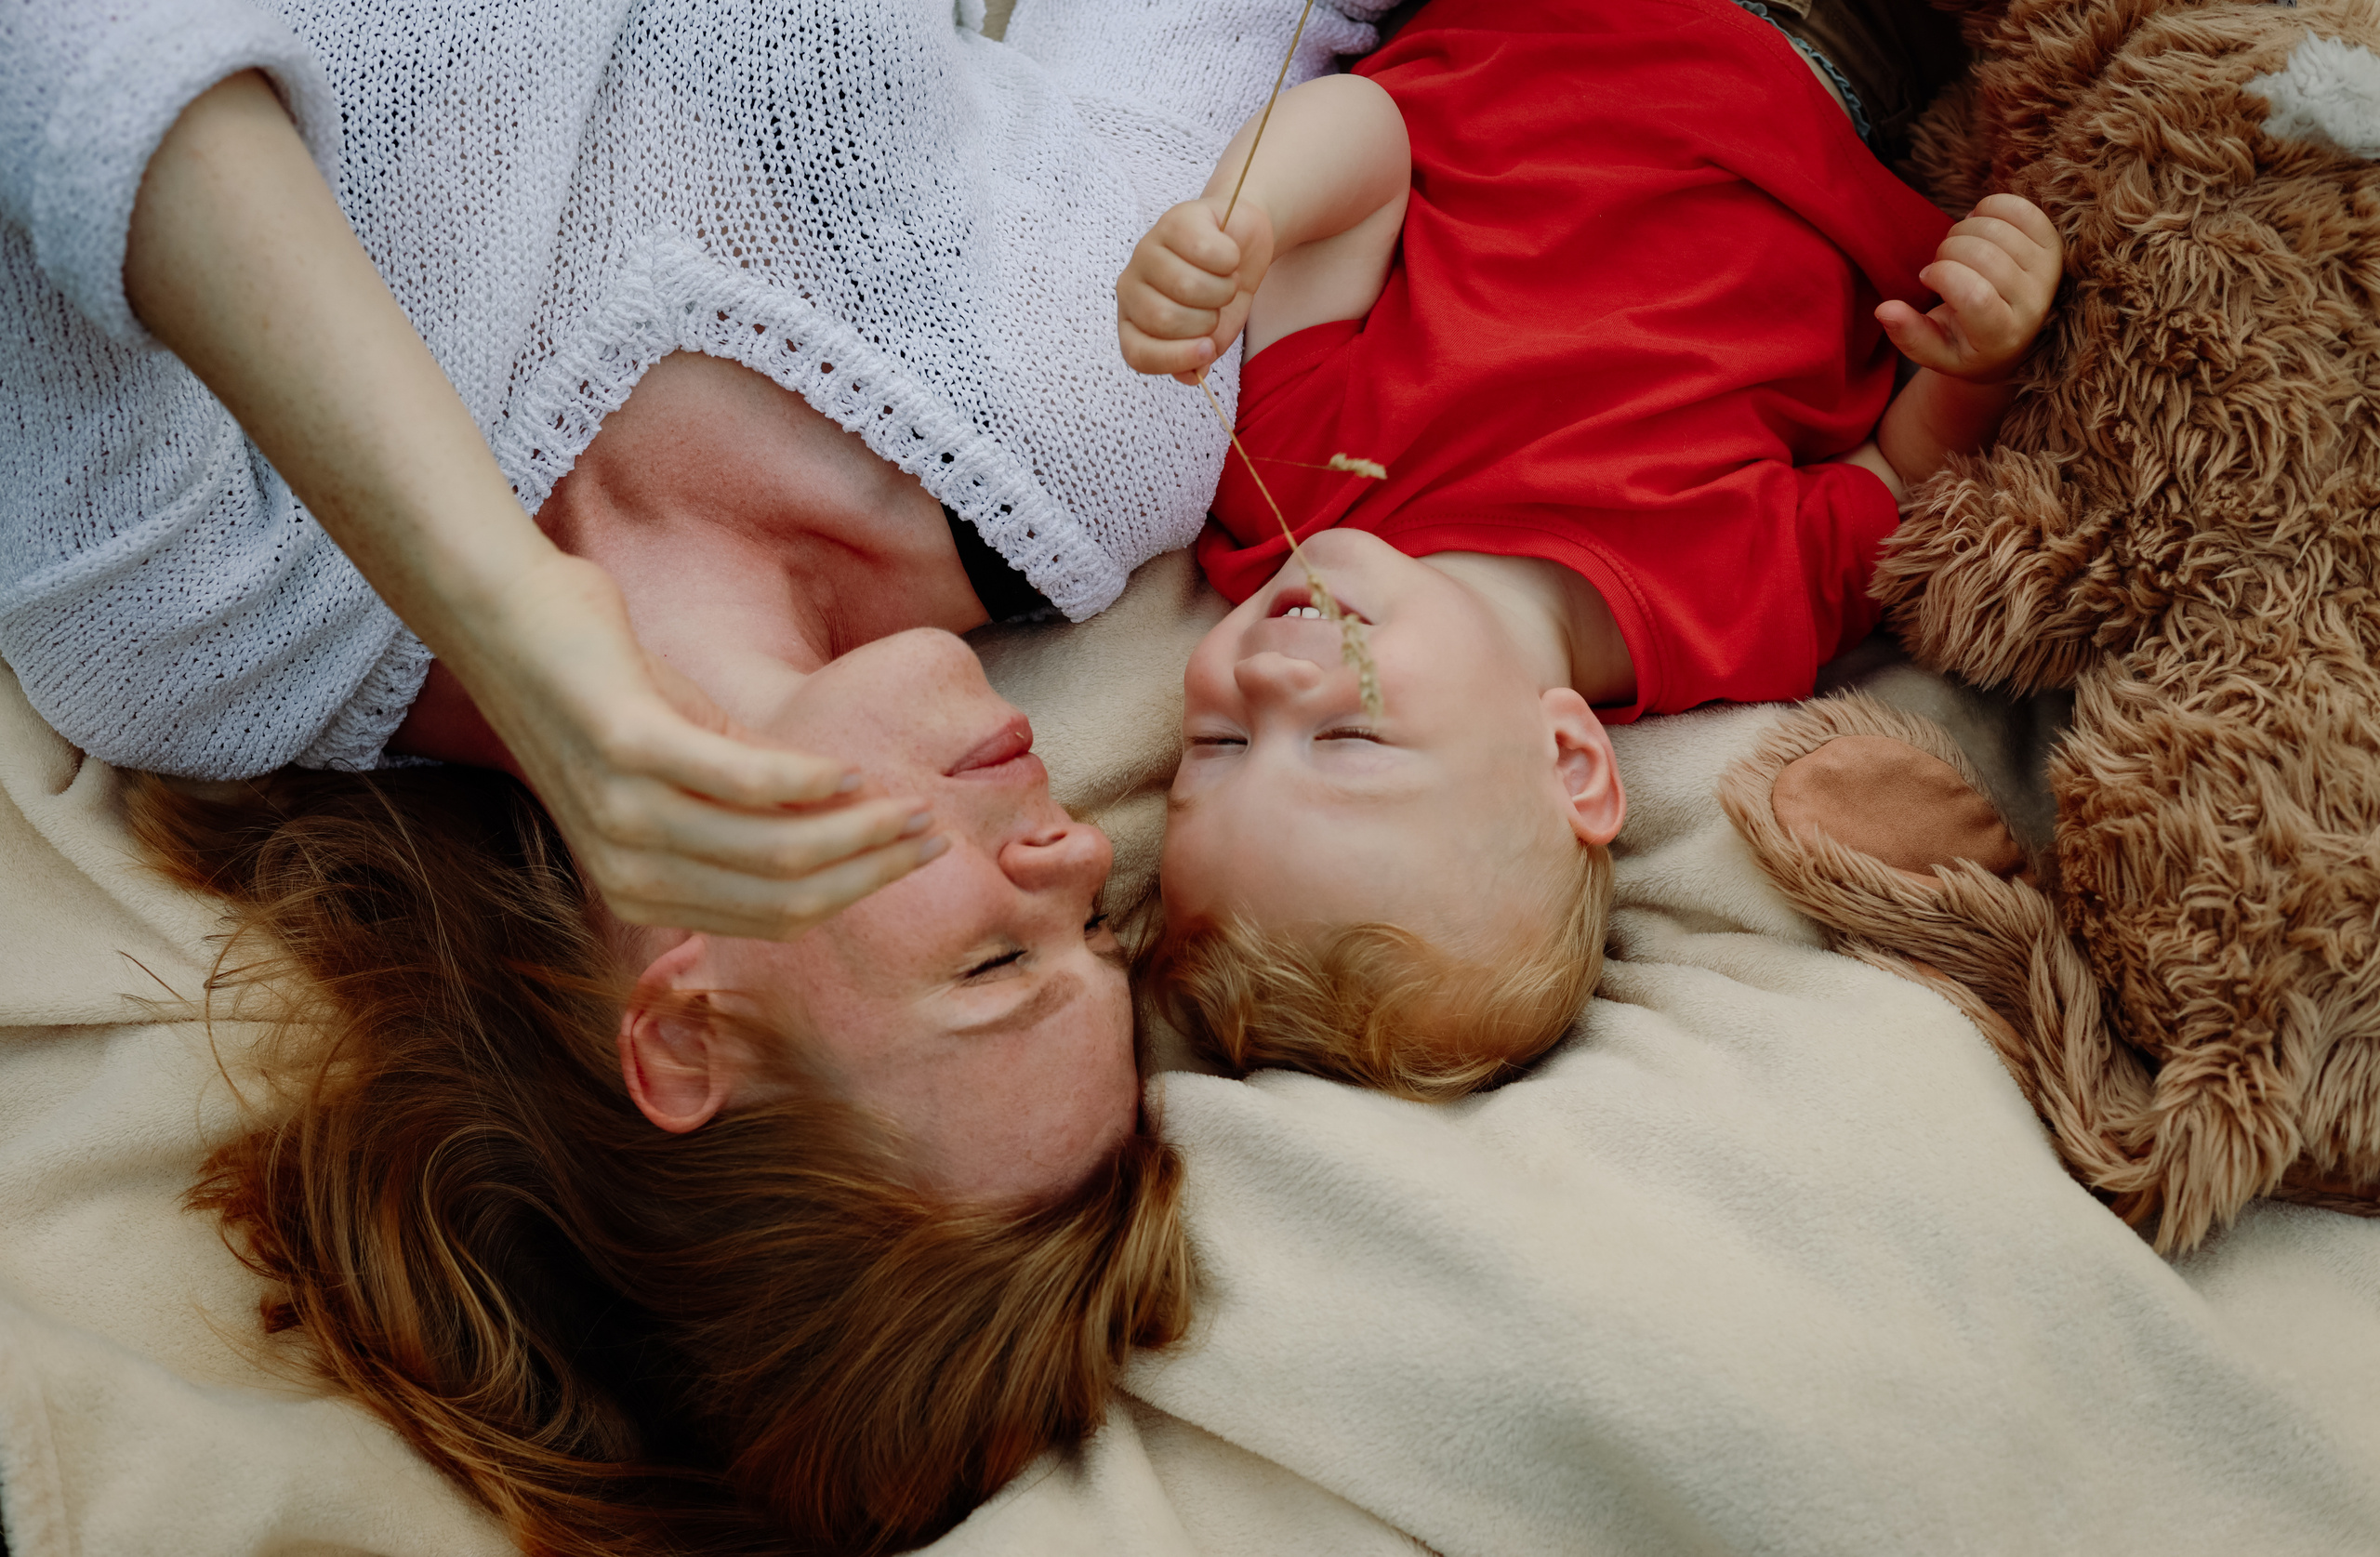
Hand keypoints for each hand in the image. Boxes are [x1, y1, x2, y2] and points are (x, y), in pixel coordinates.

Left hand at [458, 554, 943, 939]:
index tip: (915, 854)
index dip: (856, 892)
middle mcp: (629, 872)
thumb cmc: (606, 690)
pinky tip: (849, 766)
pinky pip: (745, 781)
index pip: (775, 919)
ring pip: (775, 850)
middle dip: (871, 868)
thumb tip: (853, 818)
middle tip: (930, 832)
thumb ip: (755, 807)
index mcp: (642, 892)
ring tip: (905, 802)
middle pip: (785, 895)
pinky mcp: (630, 748)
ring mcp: (626, 816)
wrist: (511, 624)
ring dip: (856, 828)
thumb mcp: (684, 766)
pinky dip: (809, 777)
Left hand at [1116, 198, 1276, 384]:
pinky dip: (1230, 259)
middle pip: (1164, 319)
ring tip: (1226, 280)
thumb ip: (1201, 355)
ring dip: (1223, 289)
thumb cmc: (1220, 290)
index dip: (1174, 358)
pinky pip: (1206, 252)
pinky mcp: (1173, 221)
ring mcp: (1147, 250)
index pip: (1138, 353)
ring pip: (1187, 286)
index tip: (1209, 349)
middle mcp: (1131, 286)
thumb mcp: (1216, 332)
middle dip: (1207, 319)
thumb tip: (1192, 374)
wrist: (1241, 243)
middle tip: (1219, 304)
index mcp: (1134, 322)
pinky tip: (1228, 255)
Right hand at [1877, 193, 2063, 385]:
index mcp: (2003, 336)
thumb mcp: (1934, 352)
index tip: (1928, 277)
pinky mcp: (2052, 245)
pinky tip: (1977, 224)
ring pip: (1997, 229)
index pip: (1975, 295)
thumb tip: (1884, 310)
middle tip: (1941, 264)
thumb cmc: (1965, 345)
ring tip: (1959, 250)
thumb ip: (1908, 335)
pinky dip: (1989, 207)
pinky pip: (2020, 209)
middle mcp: (2035, 304)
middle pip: (1984, 255)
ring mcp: (2047, 272)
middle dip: (1947, 250)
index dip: (1943, 275)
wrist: (2013, 339)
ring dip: (1964, 229)